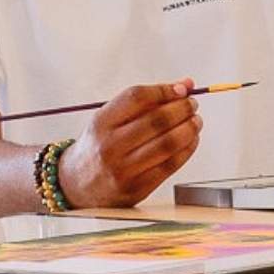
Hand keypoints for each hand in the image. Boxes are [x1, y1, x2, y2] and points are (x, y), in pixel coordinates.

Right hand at [58, 81, 201, 207]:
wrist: (77, 185)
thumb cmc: (99, 146)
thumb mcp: (109, 120)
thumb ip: (144, 102)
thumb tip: (184, 85)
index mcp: (101, 123)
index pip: (137, 97)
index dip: (164, 90)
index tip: (180, 89)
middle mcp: (110, 146)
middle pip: (156, 121)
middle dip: (181, 109)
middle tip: (192, 104)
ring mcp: (124, 170)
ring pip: (167, 144)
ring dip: (189, 129)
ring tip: (196, 121)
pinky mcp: (138, 188)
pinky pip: (170, 165)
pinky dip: (187, 150)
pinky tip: (191, 140)